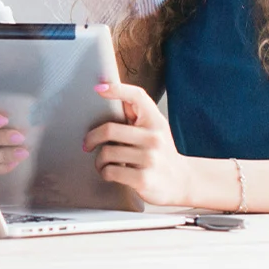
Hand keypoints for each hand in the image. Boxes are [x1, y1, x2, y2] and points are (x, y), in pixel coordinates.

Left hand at [83, 81, 195, 206]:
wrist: (181, 181)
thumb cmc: (161, 152)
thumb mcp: (155, 129)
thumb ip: (136, 114)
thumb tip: (106, 91)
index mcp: (155, 121)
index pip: (137, 96)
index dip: (116, 89)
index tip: (98, 87)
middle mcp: (154, 137)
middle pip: (109, 130)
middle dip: (91, 138)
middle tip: (87, 144)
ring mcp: (150, 159)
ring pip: (106, 153)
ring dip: (99, 160)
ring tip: (102, 163)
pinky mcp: (143, 179)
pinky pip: (110, 172)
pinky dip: (105, 173)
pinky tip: (110, 173)